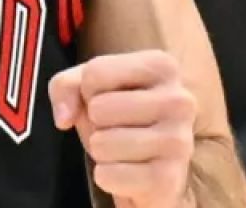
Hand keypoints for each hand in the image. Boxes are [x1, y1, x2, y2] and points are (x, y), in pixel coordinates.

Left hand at [50, 51, 196, 207]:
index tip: (108, 99)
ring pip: (102, 143)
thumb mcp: (90, 89)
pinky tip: (128, 172)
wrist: (151, 171)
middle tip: (116, 129)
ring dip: (101, 151)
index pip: (95, 72)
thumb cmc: (120, 119)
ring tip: (122, 150)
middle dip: (95, 123)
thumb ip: (66, 86)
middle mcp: (180, 100)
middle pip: (99, 108)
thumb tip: (64, 117)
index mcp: (163, 66)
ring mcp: (179, 141)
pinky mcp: (168, 179)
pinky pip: (107, 175)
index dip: (88, 92)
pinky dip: (106, 177)